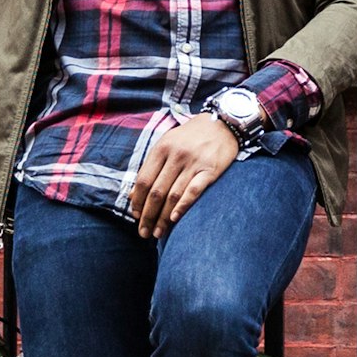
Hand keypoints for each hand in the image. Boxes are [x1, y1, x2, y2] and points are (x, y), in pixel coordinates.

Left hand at [128, 114, 241, 239]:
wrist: (223, 123)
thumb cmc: (191, 137)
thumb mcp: (167, 144)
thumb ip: (150, 167)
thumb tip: (133, 194)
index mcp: (161, 149)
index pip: (143, 181)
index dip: (138, 202)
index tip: (136, 216)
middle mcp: (176, 156)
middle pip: (156, 192)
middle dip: (148, 215)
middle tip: (144, 232)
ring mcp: (193, 163)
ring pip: (173, 195)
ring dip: (163, 217)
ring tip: (158, 232)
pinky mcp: (210, 170)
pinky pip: (193, 191)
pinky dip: (183, 206)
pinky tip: (174, 218)